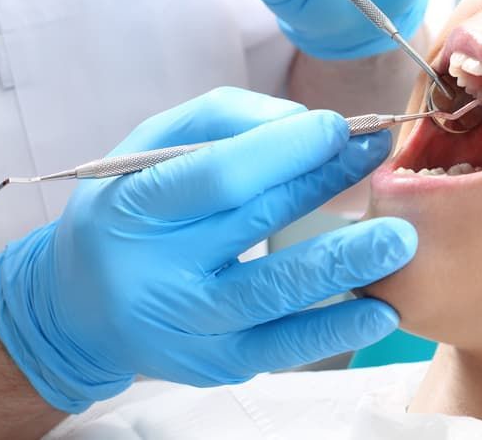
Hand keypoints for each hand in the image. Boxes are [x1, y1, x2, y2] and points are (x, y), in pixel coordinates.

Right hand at [0, 87, 416, 411]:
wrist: (82, 306)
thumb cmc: (131, 209)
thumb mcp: (156, 145)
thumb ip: (226, 119)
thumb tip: (302, 121)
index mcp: (133, 207)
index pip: (217, 175)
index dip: (284, 149)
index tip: (340, 127)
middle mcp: (154, 272)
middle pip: (255, 224)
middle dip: (327, 185)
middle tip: (383, 160)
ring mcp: (186, 326)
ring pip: (274, 292)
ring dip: (345, 264)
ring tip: (400, 239)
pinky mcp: (216, 363)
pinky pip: (283, 347)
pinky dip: (335, 328)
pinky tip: (381, 310)